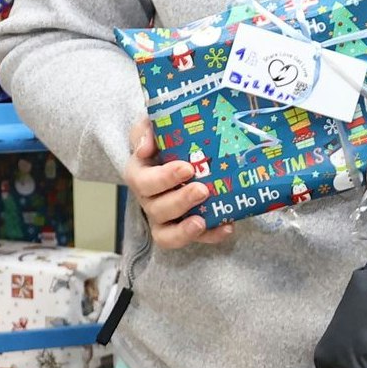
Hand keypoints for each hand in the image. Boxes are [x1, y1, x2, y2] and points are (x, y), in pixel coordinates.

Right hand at [122, 119, 230, 249]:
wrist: (186, 151)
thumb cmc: (166, 139)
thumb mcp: (154, 127)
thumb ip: (146, 129)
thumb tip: (145, 147)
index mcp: (140, 174)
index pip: (142, 181)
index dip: (163, 178)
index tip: (187, 168)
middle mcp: (149, 199)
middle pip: (156, 208)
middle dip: (179, 201)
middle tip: (202, 189)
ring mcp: (165, 218)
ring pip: (167, 234)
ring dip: (185, 230)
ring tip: (203, 220)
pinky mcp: (184, 229)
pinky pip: (192, 240)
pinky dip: (210, 237)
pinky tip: (226, 227)